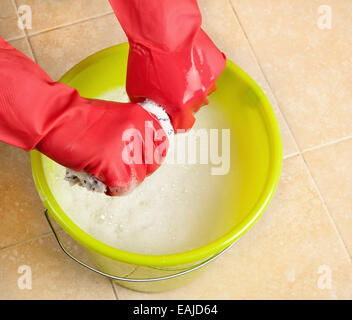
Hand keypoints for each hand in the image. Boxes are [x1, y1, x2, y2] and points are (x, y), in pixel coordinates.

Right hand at [0, 37, 167, 195]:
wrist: (55, 118)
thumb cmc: (81, 117)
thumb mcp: (118, 116)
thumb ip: (133, 131)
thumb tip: (139, 152)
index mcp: (143, 117)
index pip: (162, 144)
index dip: (152, 155)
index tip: (143, 160)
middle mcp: (140, 132)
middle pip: (153, 163)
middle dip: (139, 169)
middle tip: (123, 168)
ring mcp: (129, 150)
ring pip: (139, 177)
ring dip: (124, 179)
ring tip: (107, 173)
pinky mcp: (114, 167)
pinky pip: (124, 187)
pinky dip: (113, 188)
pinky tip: (101, 179)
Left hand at [109, 0, 225, 130]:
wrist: (161, 31)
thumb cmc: (148, 58)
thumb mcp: (136, 89)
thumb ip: (145, 105)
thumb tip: (146, 109)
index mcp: (181, 107)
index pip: (184, 125)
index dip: (177, 120)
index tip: (173, 115)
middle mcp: (199, 97)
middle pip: (194, 107)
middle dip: (184, 100)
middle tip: (174, 86)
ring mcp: (210, 81)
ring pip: (204, 90)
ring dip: (195, 84)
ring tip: (181, 71)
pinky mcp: (216, 66)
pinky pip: (211, 73)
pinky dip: (202, 69)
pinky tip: (190, 60)